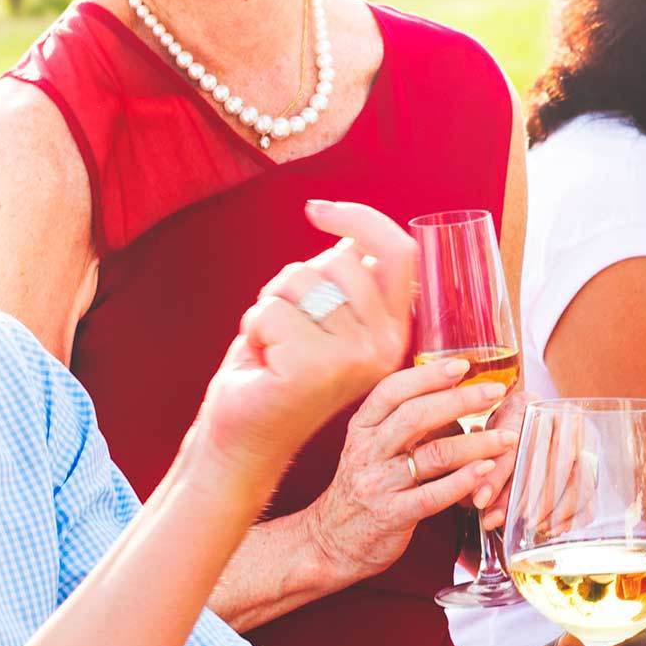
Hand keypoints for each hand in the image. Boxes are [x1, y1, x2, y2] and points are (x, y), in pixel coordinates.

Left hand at [196, 199, 418, 471]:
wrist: (245, 435)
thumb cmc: (277, 368)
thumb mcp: (321, 316)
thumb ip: (345, 281)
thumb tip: (349, 236)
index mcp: (394, 330)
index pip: (399, 252)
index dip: (360, 219)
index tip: (316, 211)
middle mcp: (385, 346)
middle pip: (339, 261)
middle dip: (294, 282)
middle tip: (286, 327)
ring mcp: (355, 359)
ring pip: (301, 281)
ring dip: (271, 307)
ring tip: (275, 347)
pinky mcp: (315, 369)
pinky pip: (271, 311)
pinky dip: (254, 329)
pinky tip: (263, 362)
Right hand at [303, 358, 521, 584]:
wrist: (328, 543)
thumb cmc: (361, 490)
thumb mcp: (371, 449)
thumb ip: (404, 425)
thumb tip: (454, 397)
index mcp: (362, 430)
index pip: (392, 391)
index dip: (428, 375)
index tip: (462, 365)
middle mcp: (367, 452)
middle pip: (415, 416)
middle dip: (460, 400)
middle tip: (495, 392)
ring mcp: (378, 484)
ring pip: (431, 455)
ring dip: (475, 443)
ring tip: (505, 437)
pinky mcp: (392, 516)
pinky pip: (432, 495)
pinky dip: (463, 481)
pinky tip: (486, 471)